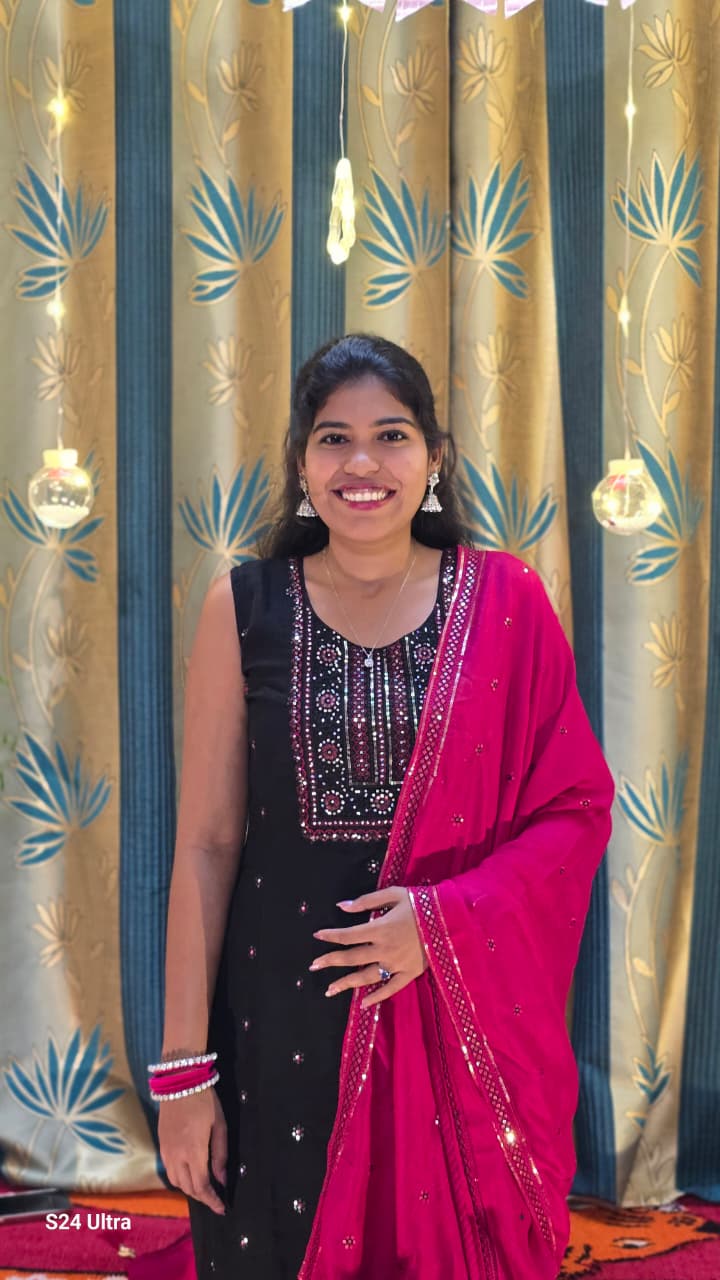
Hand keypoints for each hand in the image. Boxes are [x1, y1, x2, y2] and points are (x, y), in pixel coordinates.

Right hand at [159, 1087, 226, 1214]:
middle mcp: (176, 1156)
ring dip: (190, 1189)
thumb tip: (221, 1179)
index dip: (211, 1200)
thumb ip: (220, 1154)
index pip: (201, 1186)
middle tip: (215, 1199)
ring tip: (204, 1187)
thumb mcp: (219, 1125)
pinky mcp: (161, 1145)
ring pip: (176, 1182)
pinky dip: (180, 1178)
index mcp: (193, 1151)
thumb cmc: (204, 1101)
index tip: (221, 1208)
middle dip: (202, 1197)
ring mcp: (166, 1151)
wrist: (179, 1081)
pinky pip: (169, 1170)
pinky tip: (191, 1172)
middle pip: (187, 1188)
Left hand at [310, 886, 427, 1009]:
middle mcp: (384, 949)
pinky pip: (390, 988)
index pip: (348, 935)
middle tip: (313, 966)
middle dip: (330, 961)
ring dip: (346, 983)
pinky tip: (363, 1004)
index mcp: (380, 928)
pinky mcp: (410, 974)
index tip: (317, 935)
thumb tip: (342, 906)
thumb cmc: (421, 902)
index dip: (331, 936)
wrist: (451, 918)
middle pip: (351, 958)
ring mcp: (397, 964)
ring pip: (366, 977)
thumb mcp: (394, 894)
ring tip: (329, 990)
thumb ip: (367, 901)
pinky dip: (376, 997)